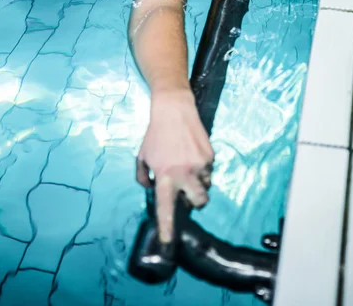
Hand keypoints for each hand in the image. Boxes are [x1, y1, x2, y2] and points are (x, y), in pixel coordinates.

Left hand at [136, 88, 214, 242]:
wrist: (174, 110)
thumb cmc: (155, 134)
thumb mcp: (142, 156)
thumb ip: (142, 176)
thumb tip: (151, 188)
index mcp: (164, 176)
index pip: (166, 207)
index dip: (168, 227)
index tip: (169, 242)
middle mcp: (184, 174)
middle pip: (199, 203)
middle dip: (196, 203)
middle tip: (188, 194)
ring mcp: (199, 165)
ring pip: (206, 186)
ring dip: (199, 184)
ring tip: (189, 167)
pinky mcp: (210, 156)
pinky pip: (209, 170)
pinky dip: (203, 168)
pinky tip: (193, 154)